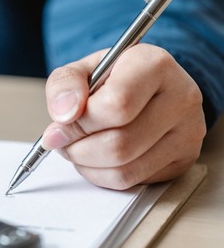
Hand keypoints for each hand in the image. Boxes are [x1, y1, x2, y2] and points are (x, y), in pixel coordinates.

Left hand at [41, 44, 205, 189]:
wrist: (147, 89)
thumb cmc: (113, 79)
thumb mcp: (82, 70)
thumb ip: (64, 85)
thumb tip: (63, 115)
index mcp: (154, 65)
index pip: (116, 105)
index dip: (79, 122)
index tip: (59, 124)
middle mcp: (181, 97)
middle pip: (119, 144)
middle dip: (78, 148)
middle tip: (62, 140)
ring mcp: (188, 131)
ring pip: (124, 169)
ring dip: (86, 165)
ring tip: (77, 147)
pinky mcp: (184, 159)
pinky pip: (131, 181)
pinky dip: (101, 176)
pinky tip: (96, 158)